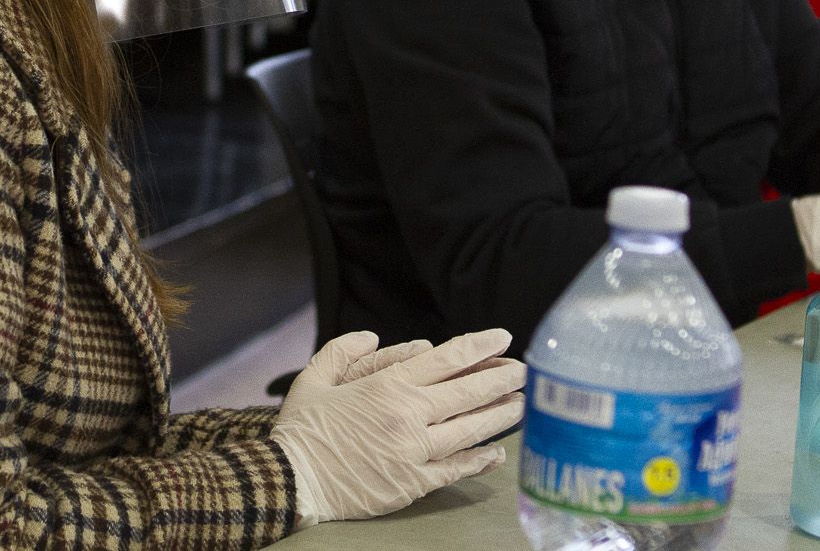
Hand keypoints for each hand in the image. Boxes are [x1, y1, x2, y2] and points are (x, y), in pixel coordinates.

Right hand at [272, 328, 524, 526]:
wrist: (292, 480)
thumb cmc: (302, 429)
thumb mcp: (313, 378)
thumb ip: (343, 351)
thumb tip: (371, 336)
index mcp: (387, 386)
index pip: (446, 359)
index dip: (479, 346)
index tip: (502, 337)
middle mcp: (408, 416)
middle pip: (468, 392)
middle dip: (502, 378)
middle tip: (527, 370)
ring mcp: (414, 451)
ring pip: (470, 430)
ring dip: (501, 416)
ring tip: (523, 404)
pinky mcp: (413, 483)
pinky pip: (455, 469)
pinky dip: (480, 460)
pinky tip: (497, 453)